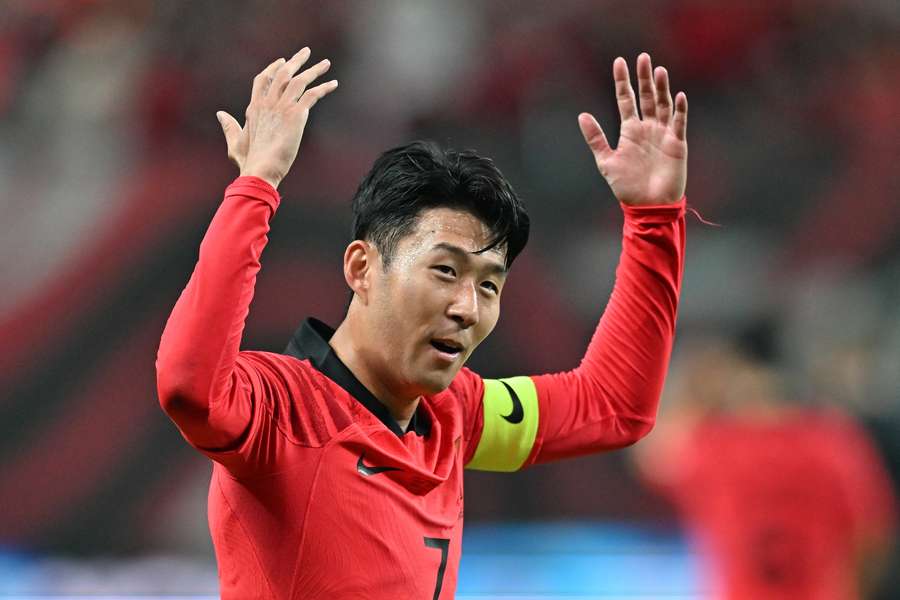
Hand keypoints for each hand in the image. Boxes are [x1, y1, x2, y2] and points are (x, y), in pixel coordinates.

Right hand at [216, 47, 338, 188]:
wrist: (260, 170)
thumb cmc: (248, 162)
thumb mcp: (235, 142)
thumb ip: (229, 126)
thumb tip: (220, 114)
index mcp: (254, 108)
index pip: (263, 79)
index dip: (273, 69)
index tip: (282, 61)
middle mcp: (268, 103)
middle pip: (282, 73)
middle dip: (295, 61)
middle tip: (305, 52)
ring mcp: (282, 107)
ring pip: (299, 80)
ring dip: (314, 70)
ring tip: (325, 64)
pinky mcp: (296, 114)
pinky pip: (312, 94)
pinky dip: (324, 88)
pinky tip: (333, 84)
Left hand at [578, 53, 686, 205]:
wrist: (648, 206)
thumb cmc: (627, 187)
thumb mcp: (606, 161)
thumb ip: (595, 138)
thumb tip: (581, 115)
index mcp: (630, 130)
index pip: (626, 99)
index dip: (623, 81)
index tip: (619, 62)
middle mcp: (647, 128)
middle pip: (647, 97)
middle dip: (644, 78)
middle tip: (643, 57)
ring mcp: (663, 134)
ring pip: (663, 105)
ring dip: (661, 88)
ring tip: (658, 70)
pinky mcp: (676, 144)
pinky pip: (679, 123)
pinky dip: (679, 110)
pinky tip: (677, 96)